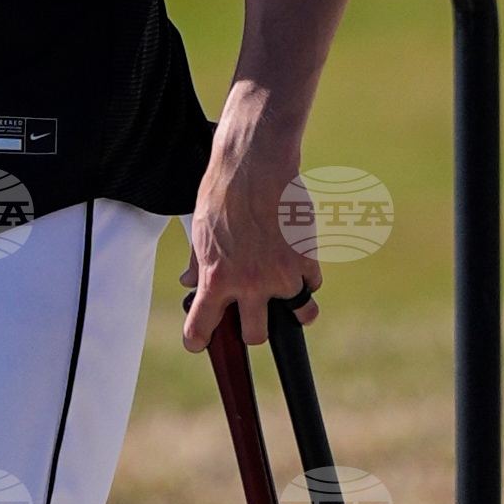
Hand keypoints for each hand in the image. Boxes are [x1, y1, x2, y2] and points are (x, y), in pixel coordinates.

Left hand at [180, 139, 316, 350]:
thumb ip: (198, 262)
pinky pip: (313, 284)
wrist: (254, 162)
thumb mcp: (200, 230)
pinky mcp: (306, 258)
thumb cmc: (222, 191)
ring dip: (295, 310)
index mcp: (216, 278)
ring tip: (290, 299)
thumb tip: (189, 282)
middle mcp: (249, 284)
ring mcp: (282, 274)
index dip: (198, 340)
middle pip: (256, 336)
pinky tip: (300, 263)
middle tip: (252, 314)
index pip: (201, 329)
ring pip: (300, 316)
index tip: (200, 342)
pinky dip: (308, 278)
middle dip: (252, 329)